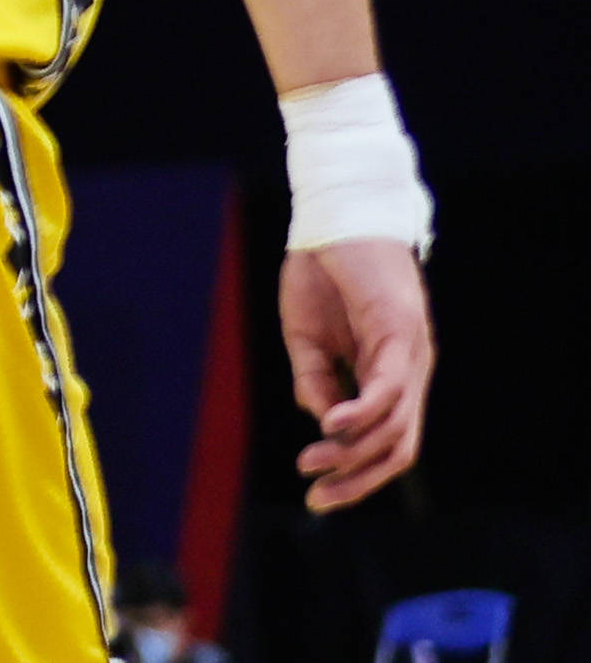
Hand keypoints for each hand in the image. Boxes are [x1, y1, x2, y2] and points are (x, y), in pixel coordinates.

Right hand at [283, 235, 433, 509]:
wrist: (333, 217)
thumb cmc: (322, 272)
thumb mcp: (305, 337)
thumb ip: (315, 380)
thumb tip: (323, 424)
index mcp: (389, 376)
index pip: (385, 443)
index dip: (354, 475)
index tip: (315, 493)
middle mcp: (410, 374)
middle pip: (399, 450)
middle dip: (360, 482)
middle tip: (318, 499)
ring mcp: (411, 357)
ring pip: (396, 429)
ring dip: (353, 454)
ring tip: (311, 461)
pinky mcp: (401, 335)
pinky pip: (387, 389)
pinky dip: (362, 414)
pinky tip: (330, 425)